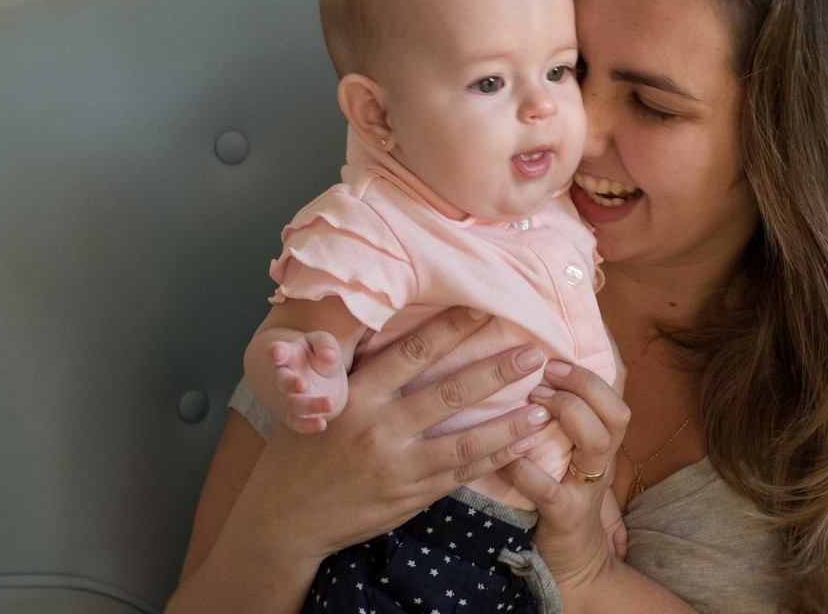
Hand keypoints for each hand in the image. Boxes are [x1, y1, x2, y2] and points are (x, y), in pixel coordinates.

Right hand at [237, 308, 556, 559]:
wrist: (284, 518)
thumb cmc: (301, 450)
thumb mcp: (314, 401)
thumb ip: (349, 369)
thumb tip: (379, 321)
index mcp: (355, 397)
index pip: (410, 354)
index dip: (448, 329)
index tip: (481, 310)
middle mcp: (379, 429)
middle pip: (449, 393)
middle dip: (495, 371)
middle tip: (533, 353)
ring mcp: (399, 466)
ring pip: (466, 439)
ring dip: (509, 422)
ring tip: (543, 404)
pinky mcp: (411, 495)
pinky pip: (462, 473)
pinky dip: (495, 458)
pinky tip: (522, 444)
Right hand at [270, 331, 347, 432]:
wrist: (325, 378)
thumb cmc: (321, 354)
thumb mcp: (325, 343)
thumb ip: (325, 345)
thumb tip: (329, 355)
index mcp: (289, 354)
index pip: (278, 351)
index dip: (275, 351)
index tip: (276, 351)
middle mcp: (285, 376)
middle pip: (281, 381)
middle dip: (290, 384)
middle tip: (303, 385)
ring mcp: (290, 397)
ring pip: (293, 404)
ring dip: (310, 405)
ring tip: (329, 403)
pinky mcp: (297, 414)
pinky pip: (297, 423)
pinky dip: (307, 425)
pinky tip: (322, 424)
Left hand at [499, 359, 630, 590]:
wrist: (575, 563)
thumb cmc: (561, 492)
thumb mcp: (566, 448)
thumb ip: (557, 412)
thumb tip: (528, 361)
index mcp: (603, 437)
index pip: (618, 388)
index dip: (601, 357)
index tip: (564, 336)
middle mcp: (602, 459)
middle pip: (617, 411)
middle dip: (584, 383)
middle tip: (545, 371)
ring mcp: (587, 488)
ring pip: (598, 442)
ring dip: (568, 414)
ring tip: (534, 401)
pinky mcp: (565, 516)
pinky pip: (550, 489)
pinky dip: (526, 470)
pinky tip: (506, 457)